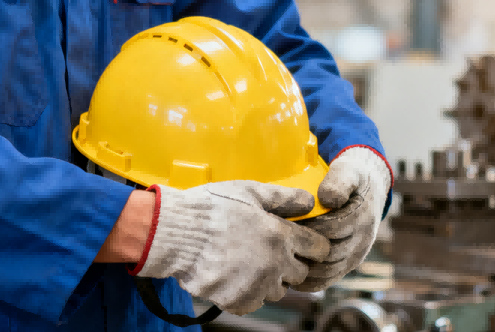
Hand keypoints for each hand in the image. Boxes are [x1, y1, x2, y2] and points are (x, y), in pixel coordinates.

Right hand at [132, 181, 331, 315]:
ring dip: (270, 280)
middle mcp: (274, 263)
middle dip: (291, 264)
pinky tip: (234, 276)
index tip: (303, 244)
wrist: (176, 234)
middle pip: (301, 274)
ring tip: (248, 264)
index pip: (318, 249)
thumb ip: (283, 198)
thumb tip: (308, 202)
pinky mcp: (239, 301)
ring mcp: (257, 285)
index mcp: (281, 235)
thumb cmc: (210, 208)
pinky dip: (248, 293)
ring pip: (279, 291)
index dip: (312, 245)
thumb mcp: (249, 192)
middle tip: (270, 252)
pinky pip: (255, 303)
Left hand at [291, 147, 391, 291]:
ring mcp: (356, 254)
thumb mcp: (347, 171)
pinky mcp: (349, 264)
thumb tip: (327, 199)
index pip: (330, 229)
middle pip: (328, 253)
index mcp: (360, 216)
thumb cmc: (351, 177)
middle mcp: (362, 238)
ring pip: (328, 271)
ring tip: (278, 261)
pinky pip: (328, 279)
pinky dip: (308, 281)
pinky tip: (288, 275)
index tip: (283, 223)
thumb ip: (338, 181)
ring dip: (303, 269)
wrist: (368, 189)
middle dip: (301, 249)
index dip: (305, 228)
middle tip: (276, 244)